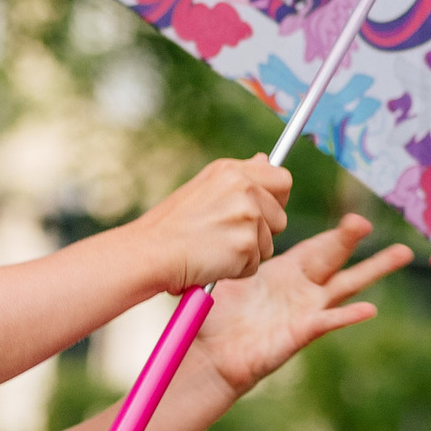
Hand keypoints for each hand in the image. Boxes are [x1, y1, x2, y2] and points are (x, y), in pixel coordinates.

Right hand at [147, 155, 291, 291]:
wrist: (150, 252)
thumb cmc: (171, 226)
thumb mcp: (204, 188)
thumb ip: (240, 178)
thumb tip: (265, 159)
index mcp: (231, 171)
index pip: (281, 179)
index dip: (276, 200)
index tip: (261, 212)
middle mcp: (243, 188)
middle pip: (280, 216)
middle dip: (263, 232)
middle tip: (229, 237)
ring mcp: (247, 216)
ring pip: (269, 243)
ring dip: (247, 253)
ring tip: (214, 249)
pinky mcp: (246, 244)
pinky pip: (254, 265)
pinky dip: (236, 270)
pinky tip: (212, 262)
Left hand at [195, 211, 410, 393]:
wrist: (206, 354)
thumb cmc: (214, 313)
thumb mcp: (225, 263)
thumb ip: (240, 227)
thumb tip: (244, 189)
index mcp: (286, 274)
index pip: (321, 248)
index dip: (339, 233)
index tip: (354, 216)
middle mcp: (301, 292)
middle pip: (338, 261)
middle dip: (352, 240)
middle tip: (366, 221)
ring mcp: (305, 314)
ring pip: (346, 288)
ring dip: (374, 270)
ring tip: (402, 254)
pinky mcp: (298, 334)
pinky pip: (326, 322)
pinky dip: (347, 316)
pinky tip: (369, 309)